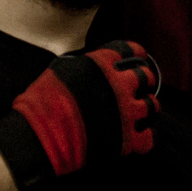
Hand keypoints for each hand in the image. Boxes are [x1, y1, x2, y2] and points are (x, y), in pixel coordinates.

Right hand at [0, 40, 158, 187]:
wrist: (38, 137)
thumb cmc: (42, 103)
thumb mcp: (60, 69)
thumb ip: (84, 64)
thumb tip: (91, 63)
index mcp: (102, 65)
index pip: (131, 50)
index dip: (135, 55)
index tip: (137, 60)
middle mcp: (119, 86)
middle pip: (146, 77)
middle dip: (143, 81)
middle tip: (137, 88)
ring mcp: (125, 113)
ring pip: (153, 106)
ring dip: (147, 108)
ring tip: (138, 112)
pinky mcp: (126, 140)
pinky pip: (148, 138)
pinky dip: (142, 138)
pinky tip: (134, 136)